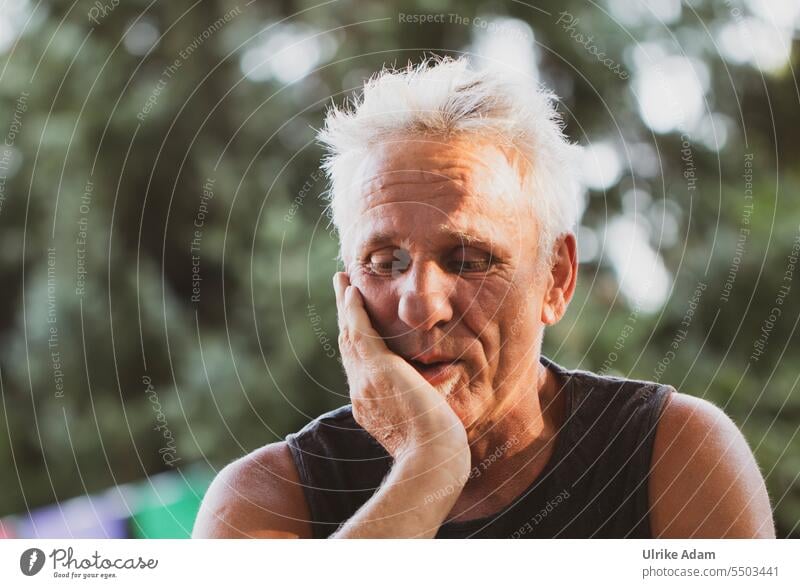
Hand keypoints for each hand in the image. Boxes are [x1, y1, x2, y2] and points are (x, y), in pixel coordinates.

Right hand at [333, 272, 469, 469]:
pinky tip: (353, 291)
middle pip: (348, 346)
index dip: (356, 341)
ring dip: (344, 305)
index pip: (359, 367)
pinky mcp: (377, 370)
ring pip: (349, 334)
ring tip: (342, 281)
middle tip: (341, 290)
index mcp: (371, 407)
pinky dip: (354, 310)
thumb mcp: (424, 426)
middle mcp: (361, 393)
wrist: (432, 460)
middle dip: (344, 317)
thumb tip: (432, 396)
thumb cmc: (438, 452)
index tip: (355, 323)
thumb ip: (421, 409)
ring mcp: (365, 382)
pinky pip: (360, 331)